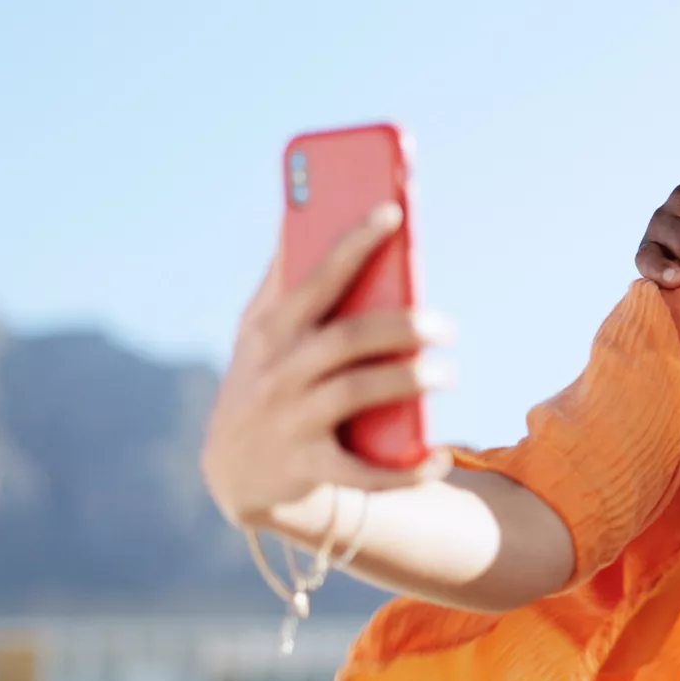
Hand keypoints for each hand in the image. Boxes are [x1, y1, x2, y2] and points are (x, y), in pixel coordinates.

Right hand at [202, 203, 453, 529]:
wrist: (232, 472)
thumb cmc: (264, 378)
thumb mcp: (260, 330)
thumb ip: (284, 277)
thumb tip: (301, 208)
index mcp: (272, 329)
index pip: (317, 278)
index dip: (354, 243)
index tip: (393, 212)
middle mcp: (279, 371)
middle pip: (348, 338)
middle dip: (403, 326)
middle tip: (446, 327)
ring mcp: (290, 420)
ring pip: (356, 392)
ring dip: (410, 381)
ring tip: (447, 374)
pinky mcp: (307, 467)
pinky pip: (360, 471)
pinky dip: (403, 470)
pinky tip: (438, 457)